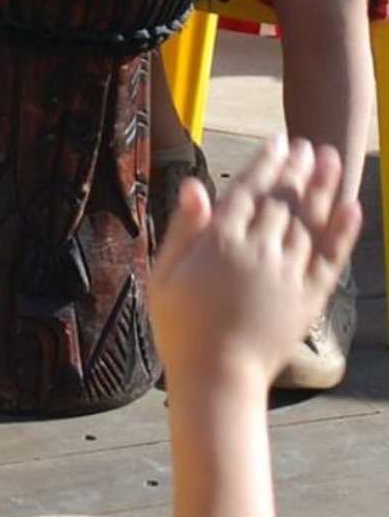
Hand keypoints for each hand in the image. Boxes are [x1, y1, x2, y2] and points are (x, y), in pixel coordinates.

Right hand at [150, 135, 360, 392]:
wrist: (217, 376)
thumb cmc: (180, 325)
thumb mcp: (165, 273)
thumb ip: (184, 228)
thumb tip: (196, 186)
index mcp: (220, 243)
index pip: (248, 190)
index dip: (266, 162)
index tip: (278, 140)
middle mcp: (258, 252)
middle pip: (283, 200)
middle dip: (297, 169)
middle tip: (309, 145)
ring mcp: (287, 275)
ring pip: (310, 222)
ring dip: (322, 188)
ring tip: (331, 161)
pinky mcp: (309, 299)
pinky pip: (330, 259)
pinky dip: (343, 232)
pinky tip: (351, 208)